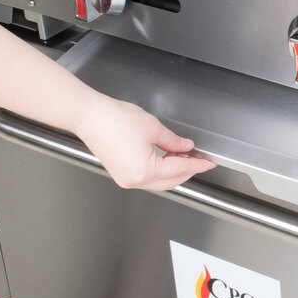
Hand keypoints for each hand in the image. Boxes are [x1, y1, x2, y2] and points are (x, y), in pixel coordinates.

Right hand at [74, 93, 215, 189]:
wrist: (88, 116)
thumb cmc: (113, 119)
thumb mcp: (153, 127)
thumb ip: (173, 140)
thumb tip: (185, 147)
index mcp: (145, 171)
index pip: (181, 169)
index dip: (198, 164)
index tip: (208, 162)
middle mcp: (135, 180)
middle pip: (171, 181)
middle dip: (187, 170)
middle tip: (198, 158)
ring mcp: (126, 179)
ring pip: (159, 182)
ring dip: (174, 171)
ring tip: (182, 154)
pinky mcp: (120, 173)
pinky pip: (147, 178)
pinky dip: (160, 170)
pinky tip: (166, 157)